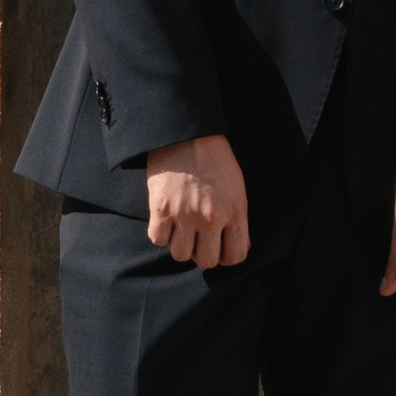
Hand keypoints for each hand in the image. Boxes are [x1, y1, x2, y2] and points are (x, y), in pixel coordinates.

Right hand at [144, 134, 249, 269]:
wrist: (187, 134)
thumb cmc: (215, 159)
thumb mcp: (237, 188)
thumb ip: (237, 219)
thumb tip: (237, 247)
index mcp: (235, 211)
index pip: (235, 256)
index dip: (227, 256)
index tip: (220, 247)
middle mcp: (211, 218)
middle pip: (206, 261)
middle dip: (203, 253)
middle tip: (199, 239)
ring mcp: (184, 214)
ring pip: (180, 255)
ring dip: (181, 245)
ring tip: (182, 229)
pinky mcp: (160, 208)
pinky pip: (158, 240)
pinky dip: (161, 234)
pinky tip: (167, 221)